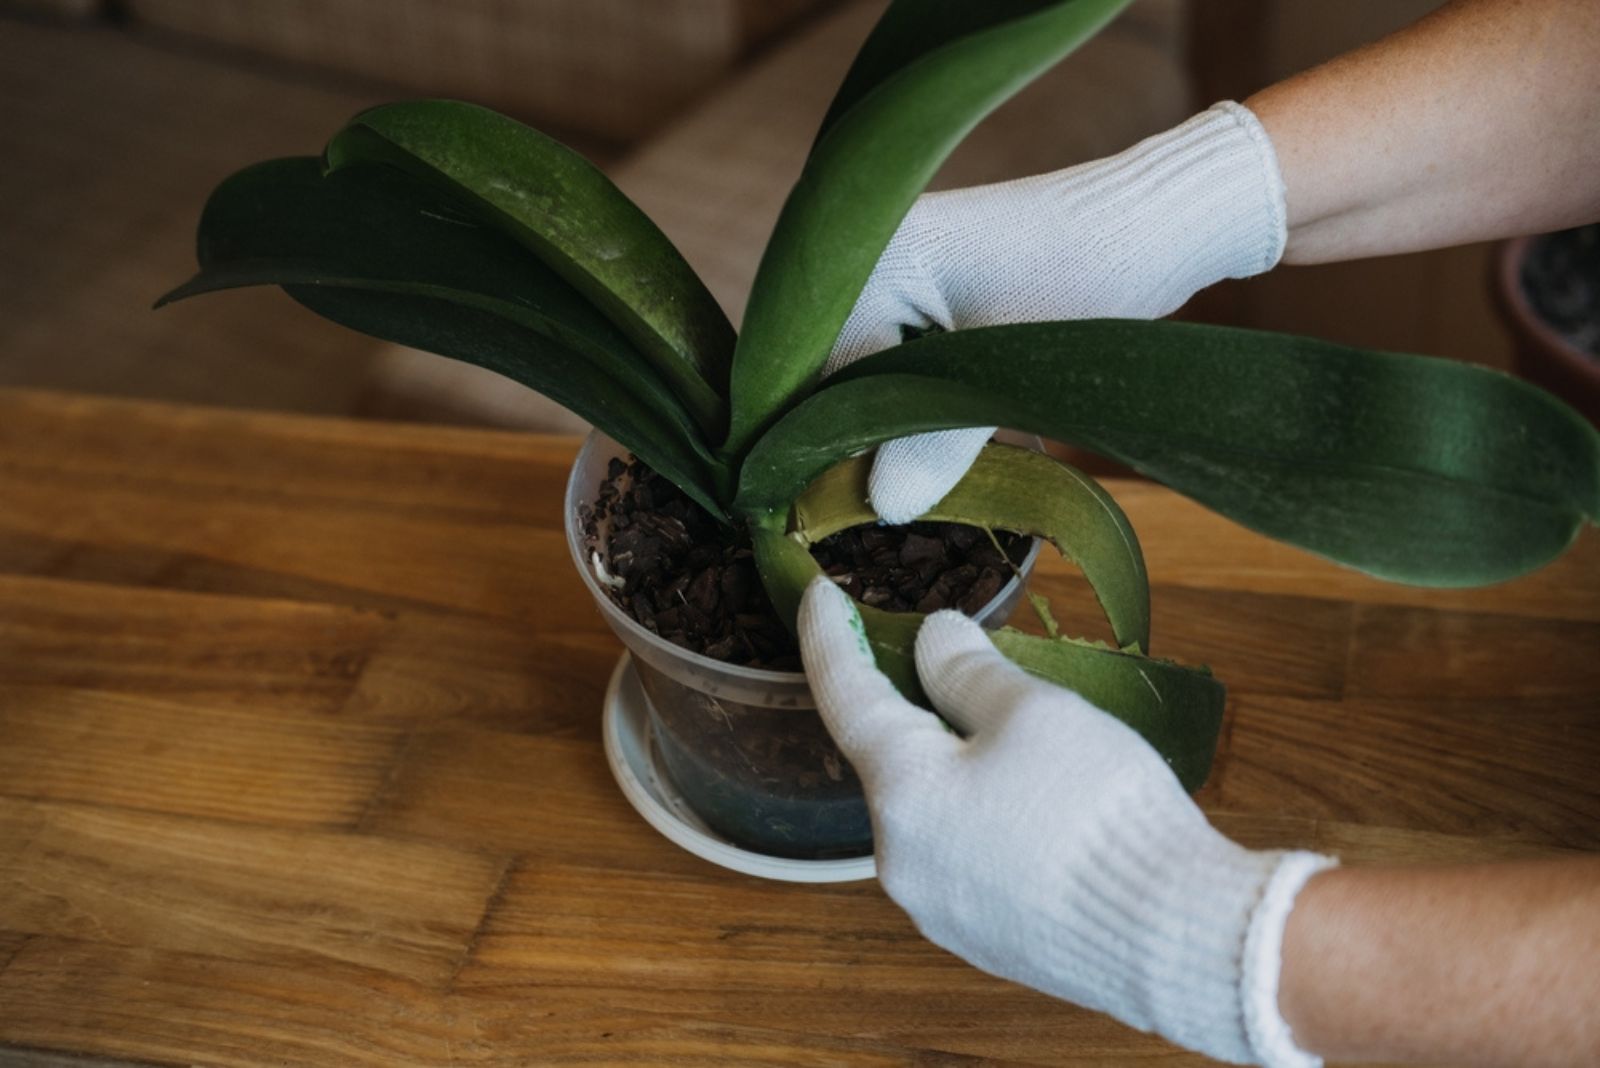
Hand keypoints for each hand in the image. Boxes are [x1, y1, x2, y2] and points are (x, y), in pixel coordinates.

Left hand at [798, 577, 1332, 1065]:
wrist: (1176, 937)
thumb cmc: (1100, 811)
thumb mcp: (1035, 711)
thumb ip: (969, 670)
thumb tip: (930, 641)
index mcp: (903, 794)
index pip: (846, 696)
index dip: (830, 637)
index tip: (815, 594)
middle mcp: (901, 861)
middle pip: (894, 759)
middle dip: (916, 705)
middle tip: (952, 657)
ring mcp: (941, 910)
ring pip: (933, 811)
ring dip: (957, 764)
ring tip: (1018, 734)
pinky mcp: (984, 941)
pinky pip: (966, 857)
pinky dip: (983, 814)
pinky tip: (1037, 802)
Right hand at [827, 101, 1286, 523]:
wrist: (1159, 223)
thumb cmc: (1088, 278)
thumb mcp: (1007, 373)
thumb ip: (937, 441)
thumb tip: (880, 508)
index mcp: (870, 262)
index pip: (818, 379)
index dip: (836, 446)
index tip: (853, 507)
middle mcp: (869, 258)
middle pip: (836, 376)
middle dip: (863, 437)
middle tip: (890, 501)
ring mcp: (899, 271)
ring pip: (870, 375)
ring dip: (895, 426)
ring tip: (916, 477)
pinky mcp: (931, 289)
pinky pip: (901, 360)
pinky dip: (920, 403)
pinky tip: (945, 441)